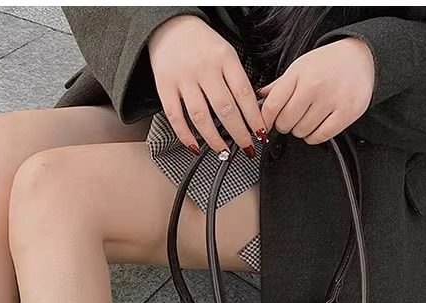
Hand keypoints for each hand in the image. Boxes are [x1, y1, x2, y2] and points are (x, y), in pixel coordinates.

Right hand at [148, 15, 266, 156]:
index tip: (261, 133)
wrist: (170, 26)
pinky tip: (195, 147)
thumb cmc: (200, 43)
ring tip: (224, 152)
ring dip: (214, 139)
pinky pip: (176, 117)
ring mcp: (184, 79)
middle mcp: (205, 69)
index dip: (254, 117)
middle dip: (238, 133)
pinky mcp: (165, 88)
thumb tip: (249, 111)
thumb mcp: (225, 52)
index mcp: (224, 58)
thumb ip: (235, 78)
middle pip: (225, 108)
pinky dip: (186, 136)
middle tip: (246, 147)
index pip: (244, 93)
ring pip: (201, 117)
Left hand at [259, 38, 374, 143]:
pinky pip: (320, 136)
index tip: (266, 124)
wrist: (362, 57)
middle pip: (285, 122)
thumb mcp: (300, 67)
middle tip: (293, 116)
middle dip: (285, 124)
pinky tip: (317, 125)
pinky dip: (314, 136)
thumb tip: (260, 99)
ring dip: (301, 130)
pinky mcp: (348, 112)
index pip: (272, 105)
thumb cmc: (329, 63)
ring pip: (301, 132)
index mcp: (299, 73)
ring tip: (309, 116)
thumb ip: (279, 86)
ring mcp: (332, 99)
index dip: (265, 120)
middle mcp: (315, 85)